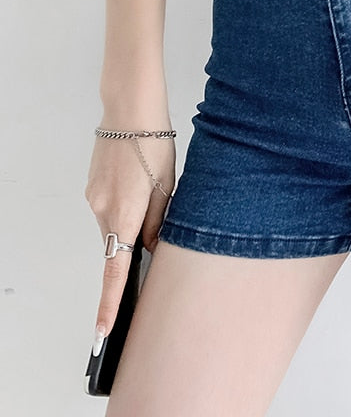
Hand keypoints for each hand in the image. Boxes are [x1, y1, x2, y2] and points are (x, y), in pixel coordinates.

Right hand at [84, 126, 175, 343]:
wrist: (130, 111)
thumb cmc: (154, 145)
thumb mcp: (168, 185)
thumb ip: (159, 221)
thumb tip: (151, 248)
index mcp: (125, 213)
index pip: (115, 269)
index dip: (111, 302)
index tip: (104, 329)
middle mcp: (103, 210)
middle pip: (118, 244)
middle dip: (136, 242)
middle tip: (158, 216)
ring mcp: (94, 198)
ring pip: (115, 224)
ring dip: (133, 219)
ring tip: (152, 186)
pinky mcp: (92, 188)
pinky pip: (110, 208)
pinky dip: (125, 205)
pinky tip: (138, 181)